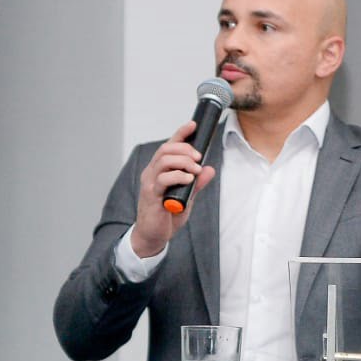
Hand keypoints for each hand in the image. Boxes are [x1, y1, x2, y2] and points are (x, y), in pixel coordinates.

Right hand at [129, 120, 216, 257]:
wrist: (153, 235)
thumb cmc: (167, 215)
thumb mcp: (188, 197)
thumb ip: (197, 183)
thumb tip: (209, 169)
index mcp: (159, 170)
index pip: (169, 146)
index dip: (180, 134)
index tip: (193, 125)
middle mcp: (152, 173)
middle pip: (166, 150)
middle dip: (185, 149)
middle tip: (199, 157)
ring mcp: (150, 183)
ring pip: (164, 161)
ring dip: (183, 162)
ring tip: (195, 169)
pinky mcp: (151, 195)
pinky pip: (163, 179)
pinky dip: (178, 176)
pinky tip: (188, 179)